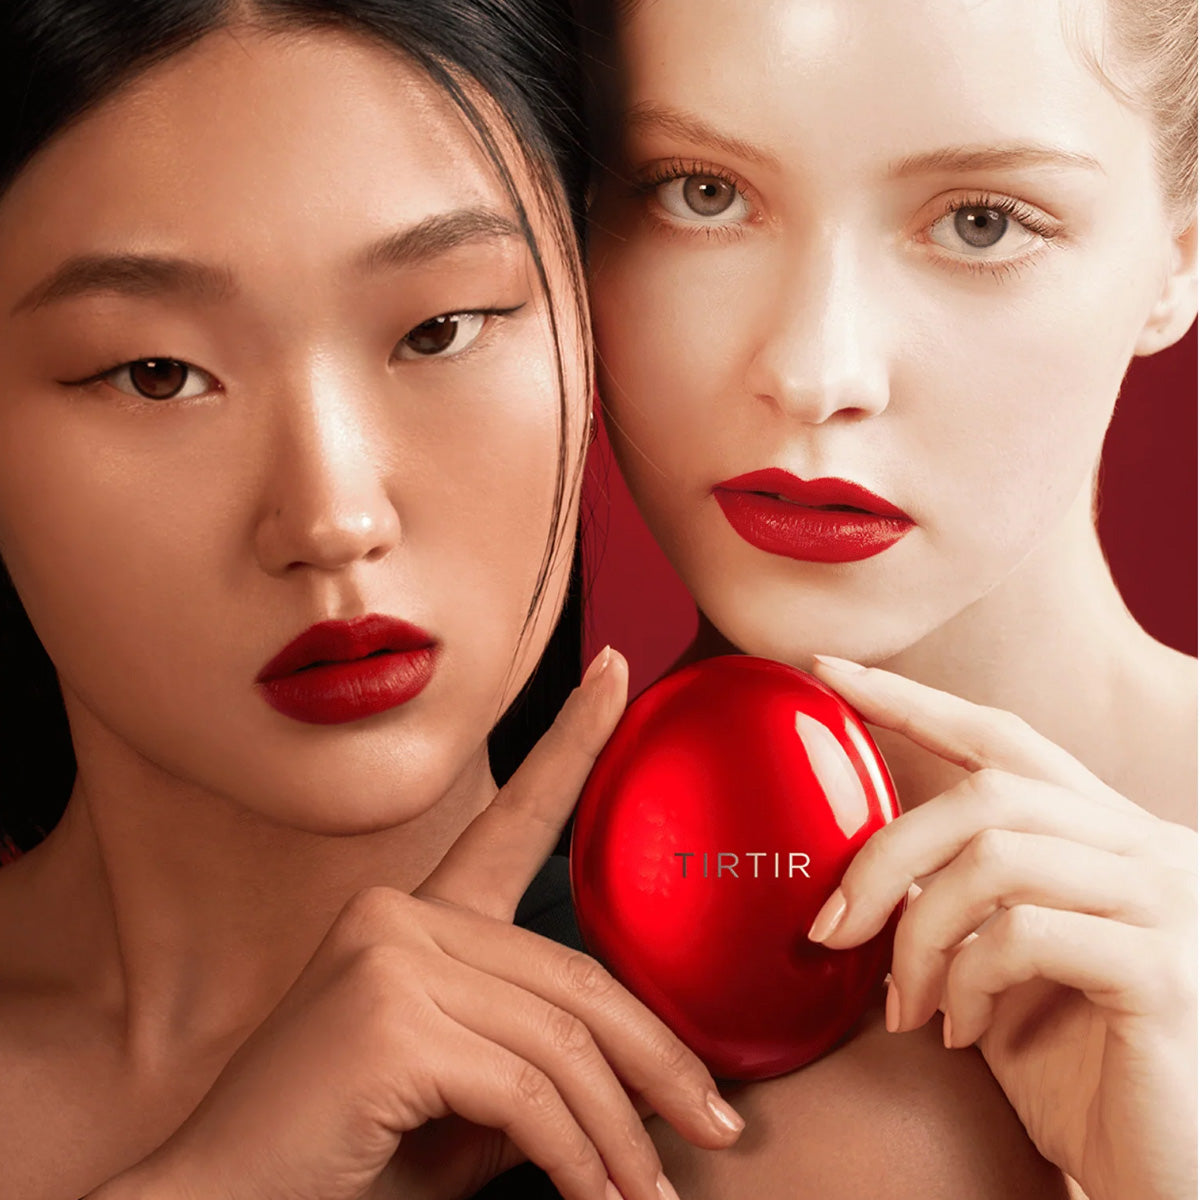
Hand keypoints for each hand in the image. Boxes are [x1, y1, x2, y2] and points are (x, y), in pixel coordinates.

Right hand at [92, 648, 742, 1199]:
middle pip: (575, 978)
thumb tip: (644, 1086)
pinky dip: (577, 1159)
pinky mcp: (390, 1017)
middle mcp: (399, 913)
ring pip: (562, 1042)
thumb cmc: (343, 1158)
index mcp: (414, 918)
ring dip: (620, 1136)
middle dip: (657, 1061)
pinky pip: (528, 1093)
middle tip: (717, 1125)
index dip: (573, 739)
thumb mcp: (457, 1102)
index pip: (511, 816)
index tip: (618, 674)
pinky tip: (594, 1198)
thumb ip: (535, 1071)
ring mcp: (390, 954)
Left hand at [805, 656, 1195, 1199]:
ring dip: (919, 932)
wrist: (1169, 1182)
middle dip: (887, 851)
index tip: (828, 673)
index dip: (911, 700)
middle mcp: (1153, 850)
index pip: (1002, 739)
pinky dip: (966, 981)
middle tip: (831, 928)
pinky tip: (961, 1034)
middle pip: (987, 792)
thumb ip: (959, 905)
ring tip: (906, 1004)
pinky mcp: (1167, 972)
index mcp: (1109, 839)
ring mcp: (1171, 904)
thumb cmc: (1083, 1078)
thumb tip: (861, 874)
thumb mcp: (1005, 972)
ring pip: (996, 854)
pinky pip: (1022, 934)